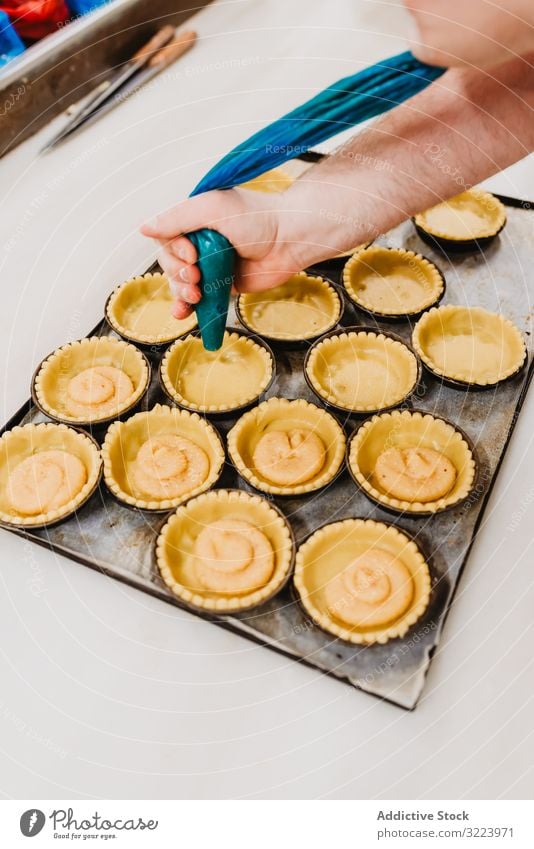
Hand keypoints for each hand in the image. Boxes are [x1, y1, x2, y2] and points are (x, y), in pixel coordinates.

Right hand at [140, 187, 302, 318]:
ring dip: (182, 292)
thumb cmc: (256, 218)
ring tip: (197, 293)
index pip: (166, 239)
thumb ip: (176, 218)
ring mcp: (211, 266)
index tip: (193, 254)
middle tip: (197, 275)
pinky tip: (182, 313)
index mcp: (195, 221)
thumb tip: (143, 228)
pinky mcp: (223, 286)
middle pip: (170, 264)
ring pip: (181, 284)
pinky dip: (187, 308)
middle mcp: (200, 242)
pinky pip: (198, 300)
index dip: (174, 251)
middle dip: (178, 273)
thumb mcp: (211, 209)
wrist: (289, 241)